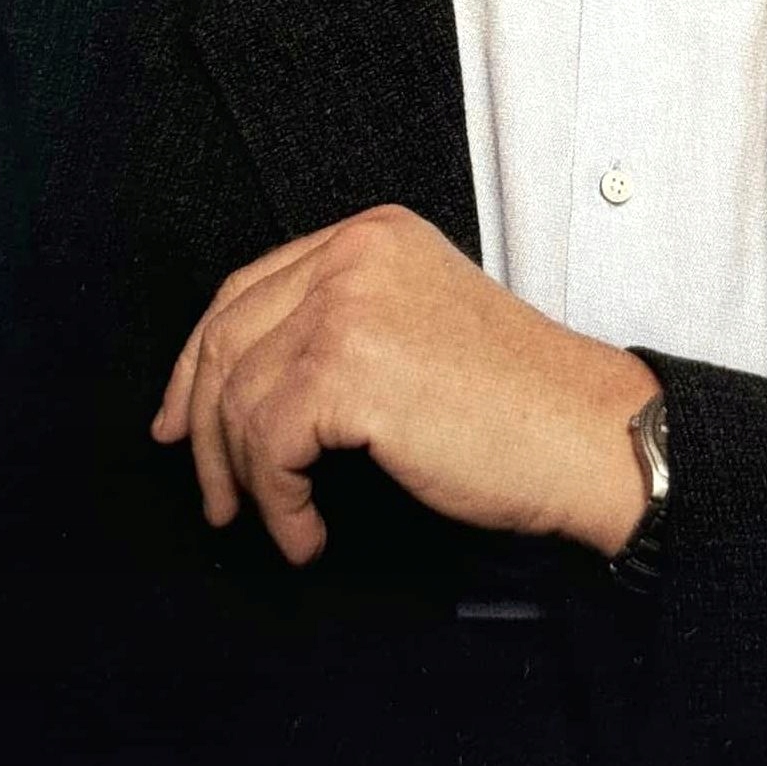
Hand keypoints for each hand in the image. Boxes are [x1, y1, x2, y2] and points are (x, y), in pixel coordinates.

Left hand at [151, 204, 658, 564]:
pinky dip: (278, 503)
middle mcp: (353, 254)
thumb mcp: (418, 321)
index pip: (246, 287)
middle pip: (226, 338)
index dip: (200, 362)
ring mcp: (347, 304)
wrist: (584, 432)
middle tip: (214, 493)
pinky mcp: (347, 368)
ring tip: (283, 520)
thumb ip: (341, 321)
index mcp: (372, 234)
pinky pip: (268, 444)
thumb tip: (240, 382)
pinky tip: (309, 531)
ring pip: (239, 399)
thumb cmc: (516, 399)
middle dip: (204, 426)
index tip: (183, 420)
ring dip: (249, 478)